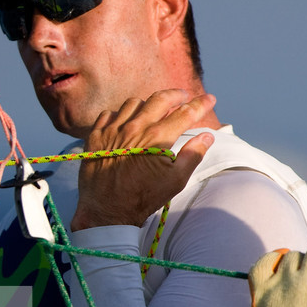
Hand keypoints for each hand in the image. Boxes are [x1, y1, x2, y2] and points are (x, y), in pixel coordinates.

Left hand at [70, 89, 216, 230]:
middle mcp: (135, 128)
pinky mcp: (96, 135)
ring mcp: (113, 130)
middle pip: (160, 99)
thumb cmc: (144, 198)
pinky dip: (121, 114)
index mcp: (158, 138)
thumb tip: (207, 136)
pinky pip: (109, 114)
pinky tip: (126, 121)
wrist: (106, 211)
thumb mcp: (175, 181)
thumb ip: (193, 155)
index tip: (210, 99)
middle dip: (176, 95)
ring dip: (148, 104)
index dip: (200, 104)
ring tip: (154, 110)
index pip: (185, 113)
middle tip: (183, 97)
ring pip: (134, 103)